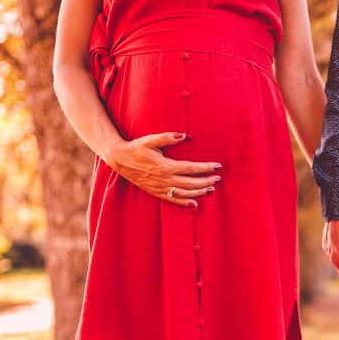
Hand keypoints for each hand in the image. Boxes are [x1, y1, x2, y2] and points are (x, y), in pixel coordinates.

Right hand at [104, 132, 221, 207]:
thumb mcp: (150, 139)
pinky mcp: (156, 193)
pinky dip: (185, 203)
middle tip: (219, 179)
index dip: (206, 168)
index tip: (218, 166)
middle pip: (191, 183)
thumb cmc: (136, 147)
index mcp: (165, 166)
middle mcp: (164, 179)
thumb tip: (184, 135)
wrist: (119, 159)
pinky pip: (173, 200)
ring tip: (212, 190)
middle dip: (207, 181)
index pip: (191, 168)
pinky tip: (195, 204)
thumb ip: (168, 137)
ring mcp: (160, 188)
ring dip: (200, 193)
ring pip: (184, 194)